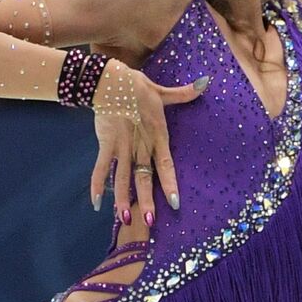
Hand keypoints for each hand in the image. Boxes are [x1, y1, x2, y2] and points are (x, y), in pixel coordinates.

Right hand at [90, 69, 208, 226]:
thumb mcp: (161, 92)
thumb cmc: (136, 87)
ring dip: (123, 198)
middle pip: (144, 177)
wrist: (107, 80)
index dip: (170, 184)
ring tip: (125, 218)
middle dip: (146, 199)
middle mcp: (140, 145)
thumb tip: (205, 83)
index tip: (174, 203)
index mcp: (156, 135)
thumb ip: (183, 94)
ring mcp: (122, 146)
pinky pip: (101, 167)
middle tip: (150, 221)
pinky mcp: (106, 144)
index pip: (166, 164)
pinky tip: (96, 203)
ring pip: (123, 177)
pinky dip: (97, 184)